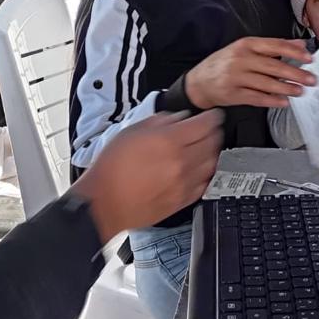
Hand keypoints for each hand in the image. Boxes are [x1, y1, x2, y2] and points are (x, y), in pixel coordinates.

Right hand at [73, 110, 223, 239]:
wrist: (104, 203)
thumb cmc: (111, 169)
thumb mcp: (131, 132)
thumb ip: (160, 121)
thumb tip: (179, 119)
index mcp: (169, 141)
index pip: (204, 124)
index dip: (213, 117)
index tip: (213, 115)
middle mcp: (181, 162)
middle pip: (213, 143)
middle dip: (215, 132)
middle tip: (212, 129)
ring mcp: (184, 183)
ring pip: (213, 163)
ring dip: (213, 152)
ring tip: (207, 147)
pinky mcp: (183, 200)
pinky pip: (205, 183)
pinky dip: (207, 173)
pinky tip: (200, 168)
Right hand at [185, 38, 314, 110]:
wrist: (199, 82)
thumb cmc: (225, 63)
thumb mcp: (245, 49)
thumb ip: (272, 47)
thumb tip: (300, 44)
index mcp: (246, 44)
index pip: (275, 45)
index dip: (294, 51)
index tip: (309, 58)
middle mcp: (241, 59)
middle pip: (273, 66)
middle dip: (295, 73)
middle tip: (311, 79)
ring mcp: (235, 77)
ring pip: (266, 83)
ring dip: (286, 88)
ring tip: (300, 91)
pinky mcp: (233, 94)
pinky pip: (256, 98)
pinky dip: (272, 101)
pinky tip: (283, 102)